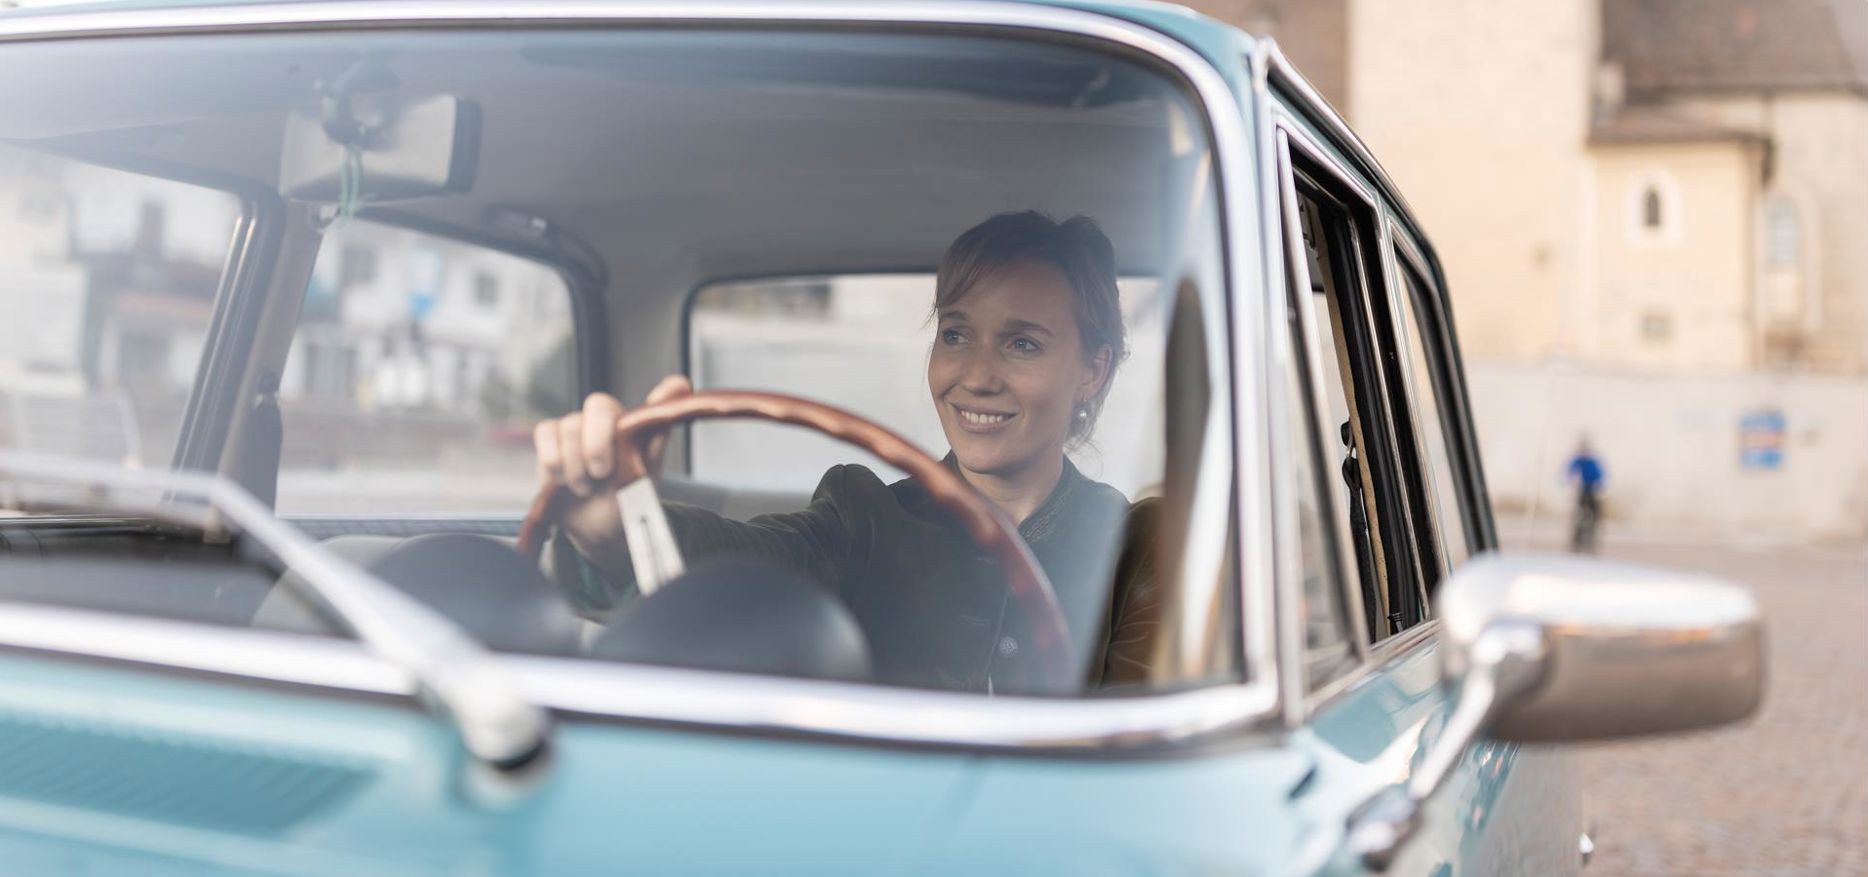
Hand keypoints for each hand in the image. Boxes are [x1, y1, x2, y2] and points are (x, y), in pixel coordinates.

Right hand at [533, 375, 692, 569]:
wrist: (597, 529)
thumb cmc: (626, 498)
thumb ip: (657, 432)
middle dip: (598, 442)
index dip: (632, 402)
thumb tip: (681, 383)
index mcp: (629, 422)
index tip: (633, 434)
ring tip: (585, 488)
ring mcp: (574, 427)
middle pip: (598, 404)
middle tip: (602, 473)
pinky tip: (562, 480)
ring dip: (576, 465)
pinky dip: (554, 459)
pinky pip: (545, 433)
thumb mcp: (648, 471)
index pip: (636, 397)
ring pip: (569, 426)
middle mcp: (602, 419)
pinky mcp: (549, 440)